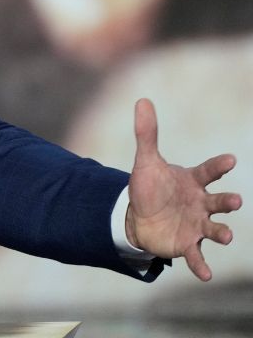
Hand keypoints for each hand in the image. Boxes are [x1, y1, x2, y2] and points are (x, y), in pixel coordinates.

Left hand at [126, 98, 241, 280]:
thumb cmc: (150, 187)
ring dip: (222, 233)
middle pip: (218, 201)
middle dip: (227, 201)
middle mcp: (201, 203)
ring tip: (228, 236)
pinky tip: (206, 275)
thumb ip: (147, 134)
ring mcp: (197, 225)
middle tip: (235, 201)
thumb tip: (142, 100)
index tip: (230, 160)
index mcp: (194, 181)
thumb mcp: (146, 161)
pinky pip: (197, 256)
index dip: (219, 166)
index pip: (209, 171)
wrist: (140, 217)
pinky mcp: (187, 244)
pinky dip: (201, 265)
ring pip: (214, 229)